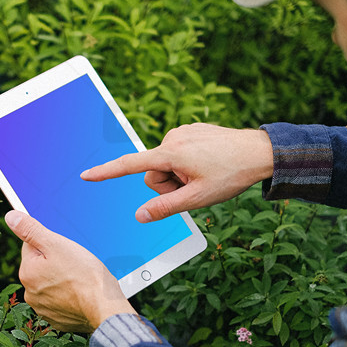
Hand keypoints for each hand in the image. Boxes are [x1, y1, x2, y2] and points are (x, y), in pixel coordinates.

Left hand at [4, 210, 137, 332]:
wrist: (104, 308)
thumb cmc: (84, 274)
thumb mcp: (56, 244)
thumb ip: (31, 230)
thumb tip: (11, 218)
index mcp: (27, 273)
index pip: (32, 247)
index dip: (50, 245)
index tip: (65, 252)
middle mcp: (30, 293)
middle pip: (40, 268)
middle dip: (55, 263)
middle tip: (75, 265)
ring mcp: (43, 309)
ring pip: (50, 285)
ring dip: (61, 280)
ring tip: (79, 280)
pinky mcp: (57, 319)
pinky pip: (60, 302)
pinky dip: (68, 297)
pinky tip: (80, 294)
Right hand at [81, 123, 273, 221]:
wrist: (260, 152)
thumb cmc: (231, 175)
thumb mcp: (198, 199)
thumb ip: (166, 208)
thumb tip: (140, 215)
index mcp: (170, 153)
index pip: (130, 165)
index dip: (106, 172)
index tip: (85, 175)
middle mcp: (172, 138)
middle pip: (153, 173)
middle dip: (169, 185)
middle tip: (195, 186)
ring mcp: (183, 132)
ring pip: (166, 165)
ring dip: (180, 175)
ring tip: (206, 174)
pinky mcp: (192, 131)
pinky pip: (179, 154)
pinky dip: (189, 164)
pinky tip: (209, 163)